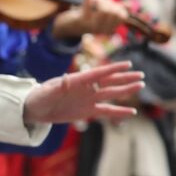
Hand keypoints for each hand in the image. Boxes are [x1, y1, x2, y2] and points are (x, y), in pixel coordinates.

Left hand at [22, 61, 142, 125]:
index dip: (113, 68)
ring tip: (140, 86)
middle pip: (109, 82)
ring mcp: (88, 99)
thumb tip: (66, 78)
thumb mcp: (47, 92)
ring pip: (111, 94)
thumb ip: (59, 87)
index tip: (128, 64)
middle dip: (124, 78)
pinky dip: (118, 112)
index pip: (98, 73)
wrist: (35, 110)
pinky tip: (131, 112)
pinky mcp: (87, 111)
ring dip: (125, 91)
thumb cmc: (39, 97)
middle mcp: (86, 88)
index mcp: (78, 80)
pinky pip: (106, 111)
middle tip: (141, 75)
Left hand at [52, 0, 127, 39]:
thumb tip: (130, 4)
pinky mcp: (81, 18)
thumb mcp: (104, 16)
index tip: (110, 6)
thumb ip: (117, 10)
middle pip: (113, 11)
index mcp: (109, 30)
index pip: (122, 16)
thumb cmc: (89, 19)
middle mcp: (101, 30)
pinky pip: (87, 3)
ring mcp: (91, 25)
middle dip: (109, 2)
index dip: (118, 7)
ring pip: (104, 7)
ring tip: (94, 0)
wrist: (67, 27)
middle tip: (100, 1)